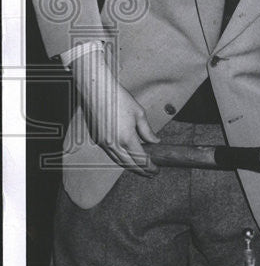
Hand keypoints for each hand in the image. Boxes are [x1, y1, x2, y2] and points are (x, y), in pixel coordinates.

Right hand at [70, 48, 159, 175]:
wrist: (97, 92)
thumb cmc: (119, 99)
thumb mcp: (139, 113)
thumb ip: (147, 130)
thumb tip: (155, 141)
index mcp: (126, 138)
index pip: (140, 159)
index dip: (149, 167)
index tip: (156, 170)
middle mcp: (113, 144)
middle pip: (129, 164)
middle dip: (141, 171)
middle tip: (151, 174)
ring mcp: (103, 142)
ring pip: (118, 161)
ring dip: (130, 167)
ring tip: (141, 169)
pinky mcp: (97, 139)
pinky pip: (110, 154)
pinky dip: (120, 159)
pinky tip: (127, 158)